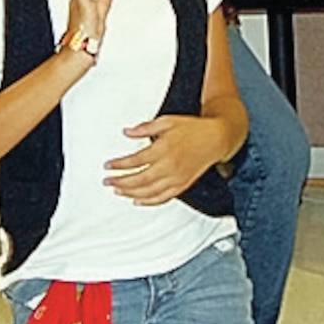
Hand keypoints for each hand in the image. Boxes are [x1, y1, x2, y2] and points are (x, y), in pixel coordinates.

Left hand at [104, 114, 226, 205]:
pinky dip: (149, 202)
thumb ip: (145, 127)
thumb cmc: (192, 128)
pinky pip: (163, 198)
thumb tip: (127, 132)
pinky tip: (137, 201)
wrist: (215, 138)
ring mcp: (177, 178)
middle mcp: (170, 166)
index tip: (108, 166)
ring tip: (118, 191)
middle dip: (121, 182)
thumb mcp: (166, 121)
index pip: (136, 160)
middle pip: (140, 179)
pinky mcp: (183, 185)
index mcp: (164, 149)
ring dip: (131, 193)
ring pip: (150, 191)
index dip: (119, 165)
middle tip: (107, 182)